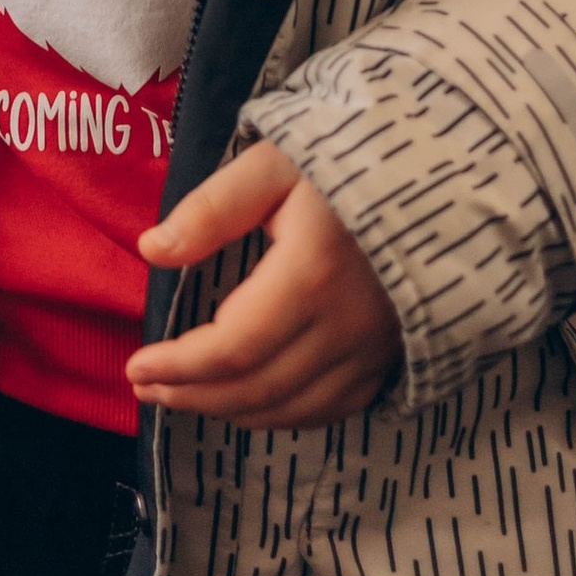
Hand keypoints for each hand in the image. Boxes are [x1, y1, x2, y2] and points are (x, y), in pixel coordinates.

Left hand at [126, 142, 402, 426]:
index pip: (232, 346)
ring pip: (292, 408)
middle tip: (146, 389)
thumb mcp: (272, 165)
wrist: (440, 177)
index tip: (135, 366)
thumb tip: (152, 249)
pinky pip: (332, 408)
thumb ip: (212, 208)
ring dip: (230, 412)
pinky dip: (282, 415)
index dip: (179, 366)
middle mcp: (347, 325)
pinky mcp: (390, 357)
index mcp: (312, 275)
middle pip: (257, 387)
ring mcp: (374, 349)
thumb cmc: (347, 159)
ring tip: (182, 398)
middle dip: (192, 395)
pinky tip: (248, 403)